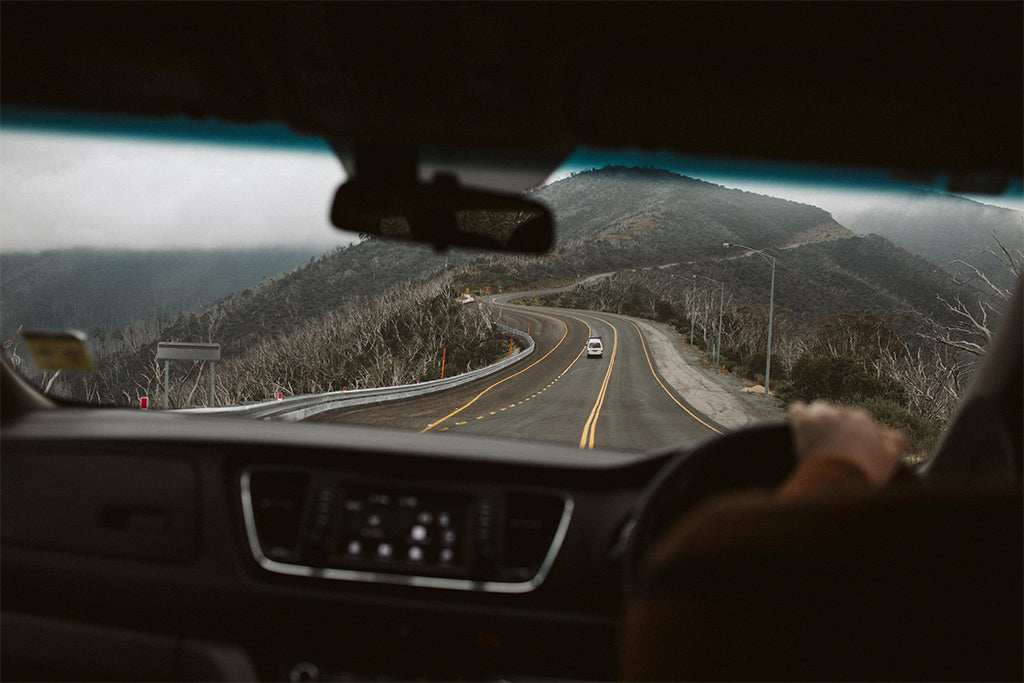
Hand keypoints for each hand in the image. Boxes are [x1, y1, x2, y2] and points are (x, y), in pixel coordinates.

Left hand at [788, 401, 905, 487]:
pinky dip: (798, 416)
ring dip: (818, 421)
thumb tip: (887, 433)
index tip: (850, 449)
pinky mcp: (803, 422)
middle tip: (834, 449)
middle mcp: (844, 413)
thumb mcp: (891, 458)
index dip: (854, 435)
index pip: (857, 421)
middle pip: (838, 416)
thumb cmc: (865, 473)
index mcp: (864, 420)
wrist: (839, 481)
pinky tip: (801, 426)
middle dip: (836, 429)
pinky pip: (797, 409)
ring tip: (817, 439)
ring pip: (819, 410)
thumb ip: (895, 440)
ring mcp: (822, 416)